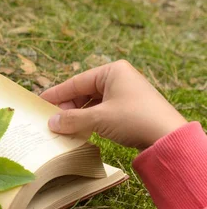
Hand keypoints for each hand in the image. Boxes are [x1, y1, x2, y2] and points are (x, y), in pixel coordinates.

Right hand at [40, 60, 186, 148]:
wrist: (168, 138)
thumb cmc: (134, 120)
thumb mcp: (98, 119)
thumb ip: (71, 119)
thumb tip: (51, 123)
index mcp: (112, 71)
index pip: (76, 82)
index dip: (56, 94)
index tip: (40, 102)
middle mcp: (119, 78)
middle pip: (84, 91)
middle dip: (68, 107)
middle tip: (52, 120)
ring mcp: (125, 93)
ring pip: (92, 102)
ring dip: (78, 115)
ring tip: (64, 127)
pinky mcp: (130, 108)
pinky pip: (102, 110)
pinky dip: (90, 120)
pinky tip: (81, 130)